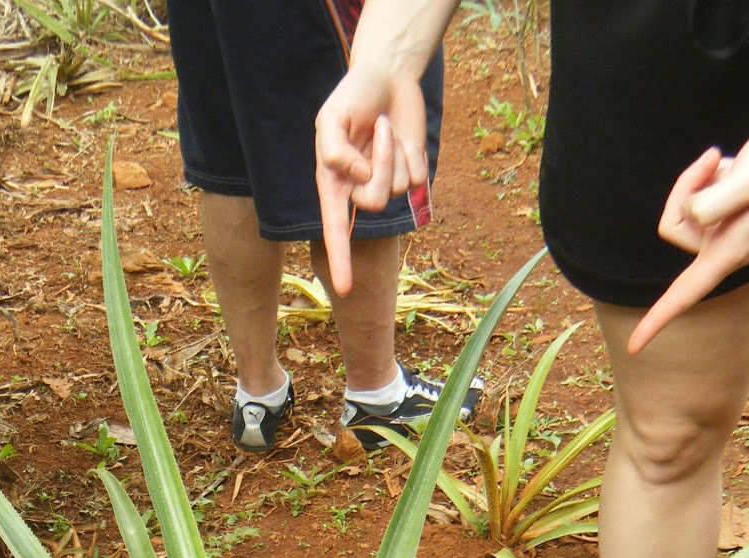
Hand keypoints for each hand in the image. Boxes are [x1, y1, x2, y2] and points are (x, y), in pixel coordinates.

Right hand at [316, 70, 426, 293]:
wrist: (389, 77)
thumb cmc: (353, 97)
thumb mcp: (330, 117)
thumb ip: (333, 151)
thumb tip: (358, 179)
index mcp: (334, 183)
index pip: (335, 229)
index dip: (341, 260)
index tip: (343, 289)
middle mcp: (360, 190)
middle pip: (375, 202)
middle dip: (381, 163)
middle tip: (379, 129)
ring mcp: (388, 184)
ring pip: (398, 188)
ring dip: (396, 151)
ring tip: (387, 128)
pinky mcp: (413, 174)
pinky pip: (418, 177)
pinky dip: (413, 150)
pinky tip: (403, 136)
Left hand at [630, 109, 748, 352]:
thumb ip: (718, 201)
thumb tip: (691, 214)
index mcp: (733, 250)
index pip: (687, 293)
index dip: (658, 319)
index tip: (634, 347)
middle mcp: (727, 245)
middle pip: (675, 227)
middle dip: (684, 190)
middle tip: (711, 158)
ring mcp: (726, 228)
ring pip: (684, 209)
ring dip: (696, 179)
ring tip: (721, 160)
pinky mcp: (727, 211)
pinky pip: (698, 196)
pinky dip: (707, 175)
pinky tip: (731, 164)